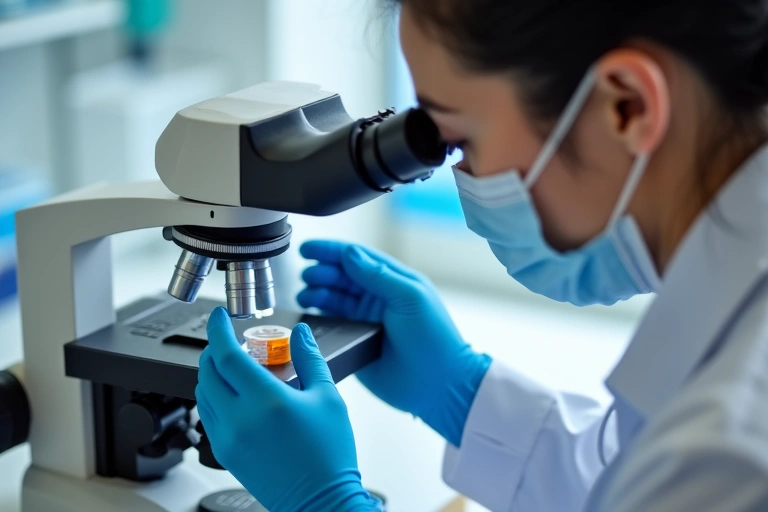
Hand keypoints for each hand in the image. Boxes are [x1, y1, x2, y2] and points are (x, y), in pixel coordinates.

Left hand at [195, 307, 381, 511]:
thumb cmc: (329, 455)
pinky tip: (233, 394)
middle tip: (230, 339)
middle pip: (207, 371)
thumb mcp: (327, 398)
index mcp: (266, 401)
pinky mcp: (225, 453)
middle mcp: (240, 419)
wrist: (321, 501)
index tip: (219, 316)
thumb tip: (301, 333)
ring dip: (211, 372)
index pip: (226, 354)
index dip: (218, 330)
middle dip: (214, 348)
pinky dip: (213, 396)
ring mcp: (228, 438)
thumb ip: (310, 359)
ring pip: (203, 393)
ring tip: (235, 366)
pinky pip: (207, 415)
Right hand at [298, 241, 491, 446]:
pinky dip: (316, 319)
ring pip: (332, 300)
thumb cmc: (435, 339)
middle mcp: (377, 299)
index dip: (331, 251)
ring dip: (316, 294)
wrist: (439, 386)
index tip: (307, 249)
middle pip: (341, 278)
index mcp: (393, 282)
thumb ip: (379, 275)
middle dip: (321, 273)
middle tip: (306, 276)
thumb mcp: (410, 298)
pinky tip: (307, 315)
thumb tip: (350, 253)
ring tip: (305, 295)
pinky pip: (330, 326)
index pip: (357, 258)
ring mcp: (365, 321)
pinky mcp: (356, 343)